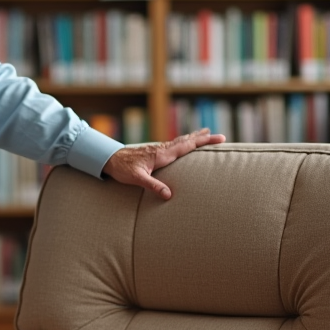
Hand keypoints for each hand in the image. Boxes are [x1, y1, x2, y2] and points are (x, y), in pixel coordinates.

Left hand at [102, 128, 225, 199]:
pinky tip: (185, 143)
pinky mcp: (155, 151)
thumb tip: (169, 195)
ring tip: (206, 133)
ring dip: (194, 138)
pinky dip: (184, 142)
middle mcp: (162, 149)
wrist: (109, 159)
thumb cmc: (122, 169)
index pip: (186, 146)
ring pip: (181, 141)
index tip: (216, 137)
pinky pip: (174, 145)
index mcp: (162, 154)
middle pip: (187, 141)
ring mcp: (159, 149)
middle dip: (203, 138)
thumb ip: (153, 186)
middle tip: (220, 135)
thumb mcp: (137, 179)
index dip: (202, 141)